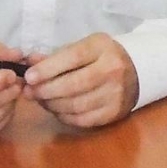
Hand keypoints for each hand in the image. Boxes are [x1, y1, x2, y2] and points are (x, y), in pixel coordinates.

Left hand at [25, 33, 139, 128]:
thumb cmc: (102, 56)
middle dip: (46, 90)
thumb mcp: (84, 47)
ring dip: (52, 105)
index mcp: (102, 48)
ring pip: (75, 105)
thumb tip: (29, 63)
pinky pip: (82, 119)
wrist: (137, 70)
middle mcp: (111, 70)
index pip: (72, 57)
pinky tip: (56, 109)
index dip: (48, 69)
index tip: (29, 77)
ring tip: (41, 100)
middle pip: (72, 84)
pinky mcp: (113, 112)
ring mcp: (114, 94)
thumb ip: (56, 56)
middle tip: (29, 92)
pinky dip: (64, 116)